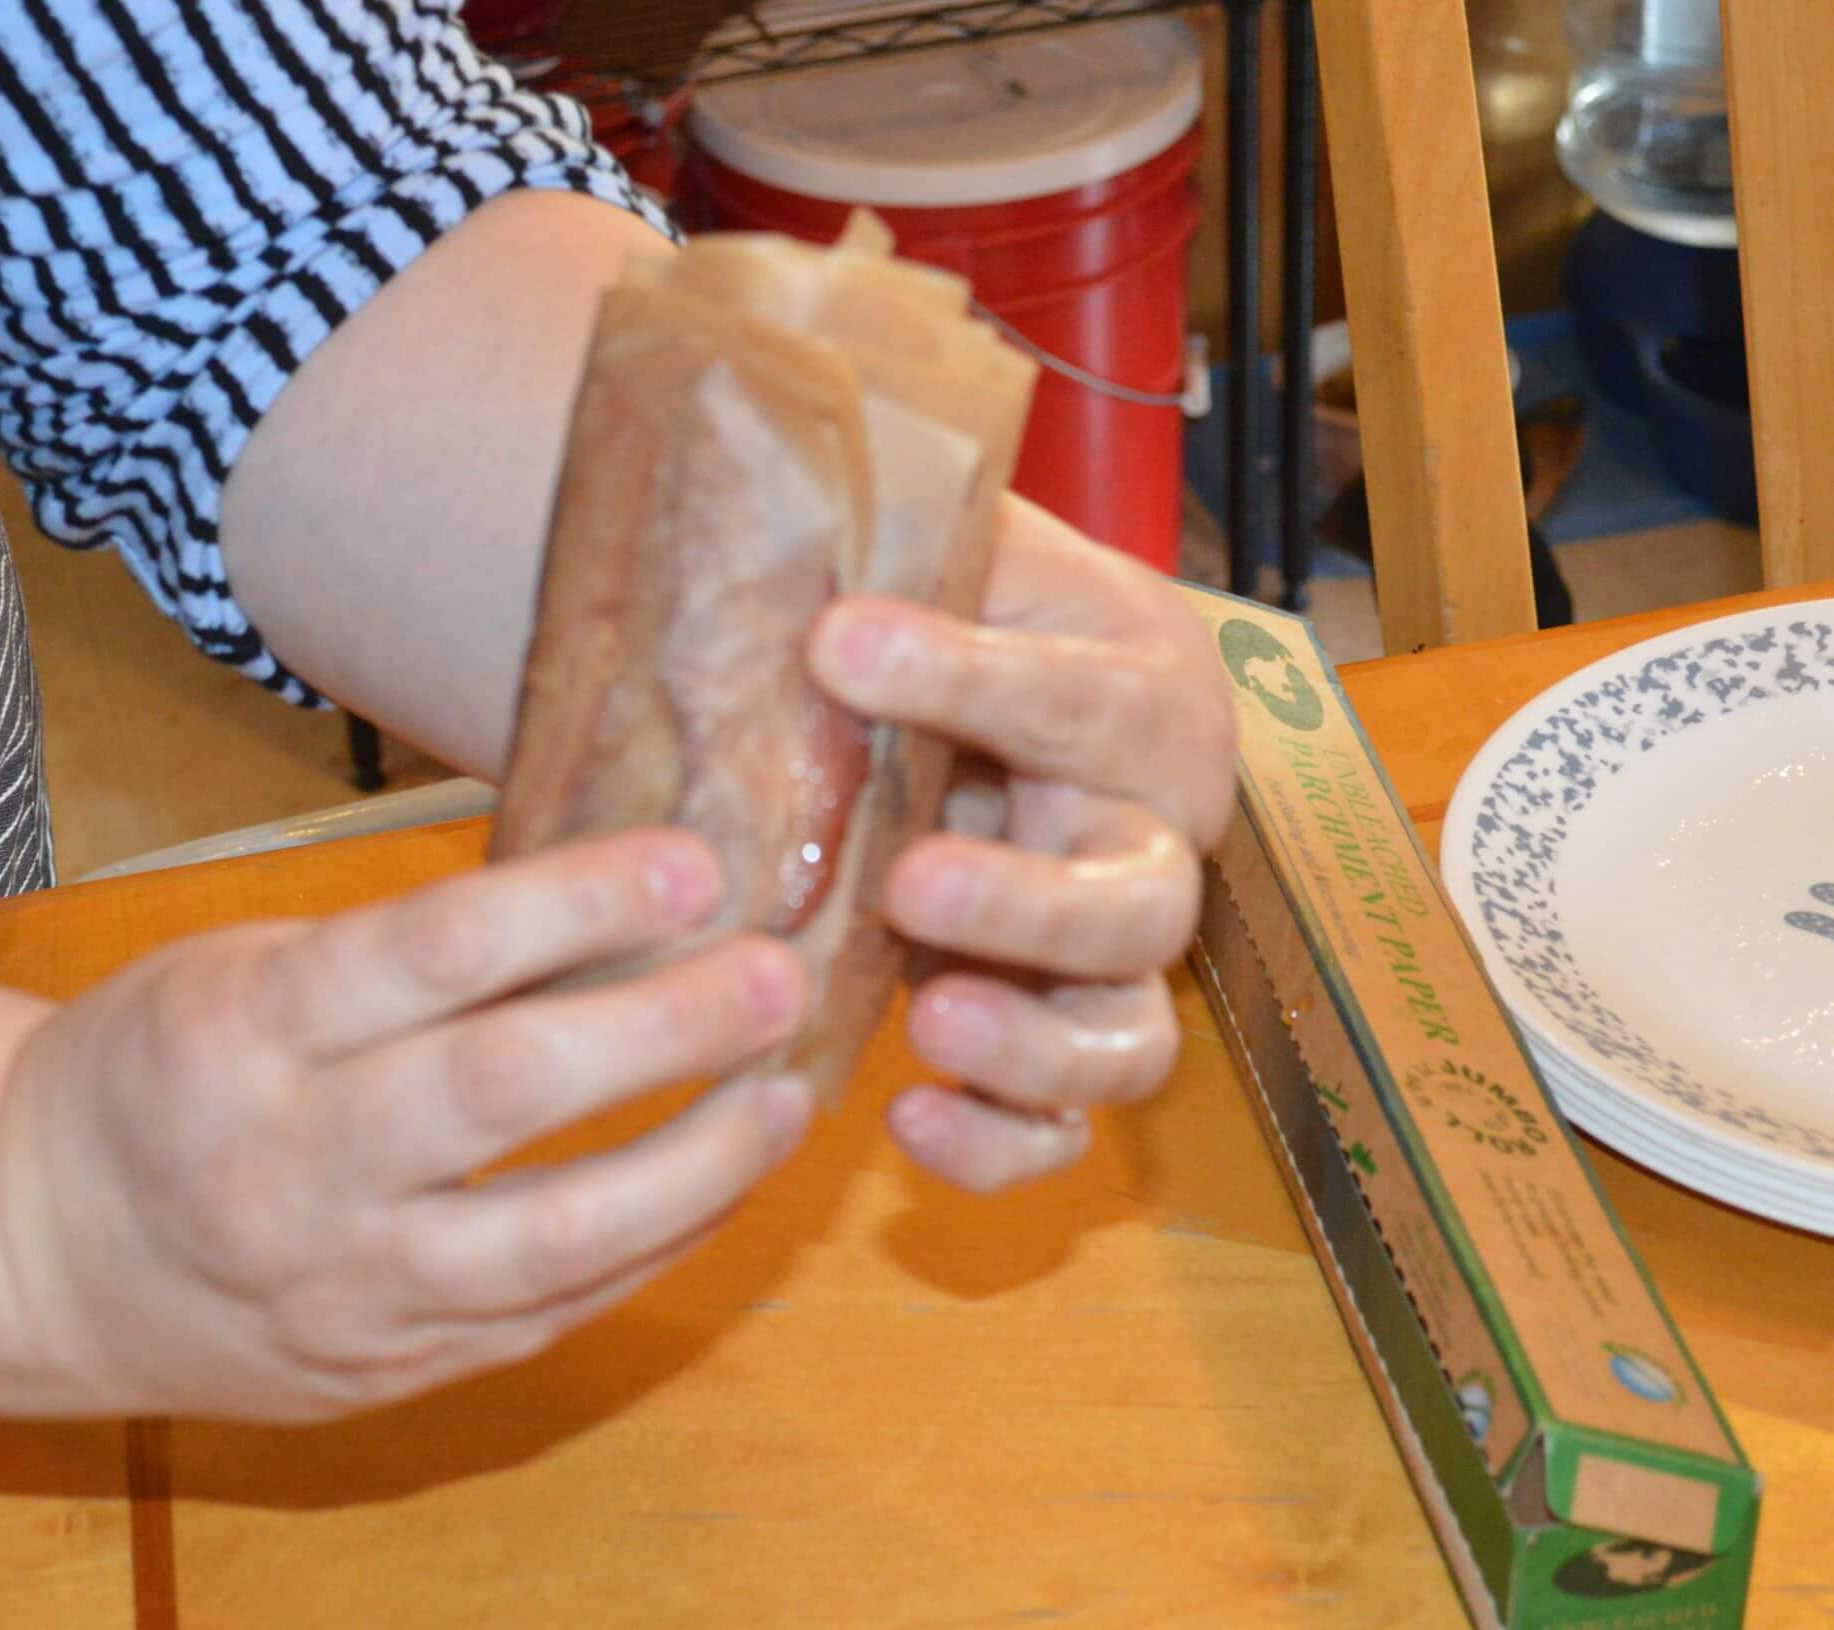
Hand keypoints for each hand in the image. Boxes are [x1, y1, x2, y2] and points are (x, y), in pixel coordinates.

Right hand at [0, 832, 810, 1422]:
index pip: (435, 952)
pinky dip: (657, 1246)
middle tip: (777, 973)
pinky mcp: (389, 1365)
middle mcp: (293, 1162)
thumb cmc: (162, 1068)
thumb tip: (608, 893)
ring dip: (696, 1163)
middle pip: (507, 1088)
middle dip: (666, 1028)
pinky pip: (551, 1311)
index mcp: (243, 1029)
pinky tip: (725, 1182)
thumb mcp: (245, 970)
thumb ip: (400, 955)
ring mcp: (344, 1283)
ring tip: (786, 1095)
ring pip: (553, 1234)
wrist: (43, 1251)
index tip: (692, 861)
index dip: (576, 901)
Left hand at [810, 494, 1236, 1192]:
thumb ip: (916, 549)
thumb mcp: (961, 554)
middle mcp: (1148, 833)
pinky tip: (905, 1120)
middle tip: (906, 880)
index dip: (965, 680)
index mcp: (1134, 695)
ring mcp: (1105, 958)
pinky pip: (1063, 1128)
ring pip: (1127, 1037)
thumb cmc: (967, 611)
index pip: (1076, 700)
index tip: (835, 644)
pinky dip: (1001, 1142)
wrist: (985, 684)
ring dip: (1034, 1044)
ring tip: (929, 1020)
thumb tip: (799, 533)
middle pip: (1139, 899)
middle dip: (1026, 903)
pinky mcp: (1054, 1039)